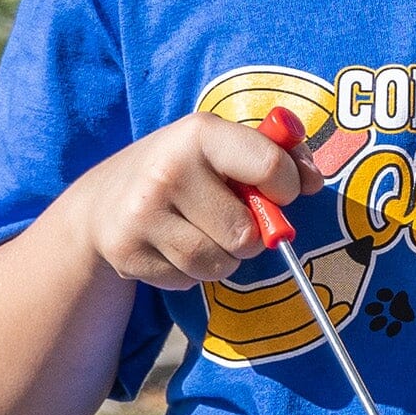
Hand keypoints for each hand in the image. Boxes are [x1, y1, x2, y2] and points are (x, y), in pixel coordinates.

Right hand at [66, 110, 306, 291]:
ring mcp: (143, 214)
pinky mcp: (128, 252)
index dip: (286, 189)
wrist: (101, 201)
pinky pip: (188, 281)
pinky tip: (171, 247)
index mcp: (199, 133)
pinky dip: (191, 273)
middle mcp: (168, 170)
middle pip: (246, 234)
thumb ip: (277, 154)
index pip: (270, 167)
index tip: (276, 191)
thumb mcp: (222, 147)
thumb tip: (314, 180)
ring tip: (200, 233)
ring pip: (219, 264)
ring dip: (221, 258)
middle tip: (227, 219)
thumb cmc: (182, 171)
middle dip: (249, 236)